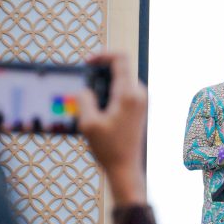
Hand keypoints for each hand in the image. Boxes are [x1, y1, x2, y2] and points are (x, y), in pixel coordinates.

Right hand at [77, 53, 147, 205]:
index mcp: (129, 94)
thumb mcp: (88, 123)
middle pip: (119, 69)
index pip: (120, 58)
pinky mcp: (138, 109)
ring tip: (87, 101)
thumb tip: (83, 89)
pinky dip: (108, 94)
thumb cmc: (109, 148)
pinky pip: (122, 92)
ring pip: (120, 80)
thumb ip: (84, 100)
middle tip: (82, 85)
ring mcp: (140, 101)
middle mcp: (139, 94)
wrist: (125, 168)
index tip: (87, 63)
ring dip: (102, 85)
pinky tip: (95, 109)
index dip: (102, 54)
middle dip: (99, 72)